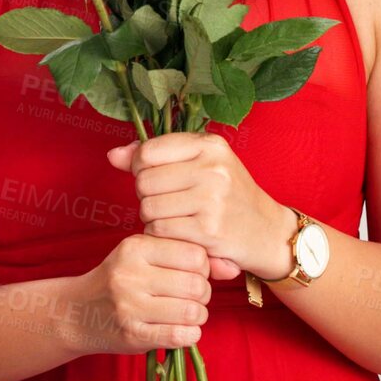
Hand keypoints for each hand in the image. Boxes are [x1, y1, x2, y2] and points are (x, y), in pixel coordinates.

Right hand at [70, 234, 213, 354]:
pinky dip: (190, 335)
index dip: (203, 267)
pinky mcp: (133, 335)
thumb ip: (187, 256)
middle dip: (203, 293)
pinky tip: (182, 329)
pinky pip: (180, 336)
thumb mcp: (145, 256)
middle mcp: (130, 275)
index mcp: (135, 248)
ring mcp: (129, 307)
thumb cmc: (120, 279)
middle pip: (196, 284)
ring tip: (189, 313)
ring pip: (192, 312)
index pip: (194, 254)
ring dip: (198, 316)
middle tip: (194, 297)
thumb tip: (232, 268)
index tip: (193, 273)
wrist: (76, 313)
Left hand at [107, 132, 295, 281]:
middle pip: (144, 181)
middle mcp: (212, 167)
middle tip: (169, 203)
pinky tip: (180, 234)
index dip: (141, 168)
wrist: (268, 232)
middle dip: (147, 196)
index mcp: (210, 145)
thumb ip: (155, 156)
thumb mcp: (201, 165)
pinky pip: (159, 230)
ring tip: (176, 218)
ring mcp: (211, 198)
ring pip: (148, 208)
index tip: (156, 178)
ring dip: (153, 218)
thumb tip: (113, 155)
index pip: (147, 151)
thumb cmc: (229, 196)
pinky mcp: (208, 229)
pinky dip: (163, 236)